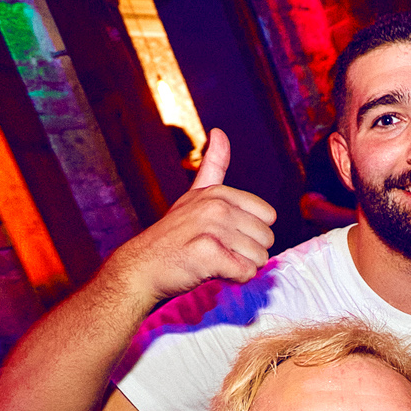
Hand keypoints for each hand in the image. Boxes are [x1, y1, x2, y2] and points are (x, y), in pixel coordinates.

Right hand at [98, 129, 276, 303]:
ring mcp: (211, 228)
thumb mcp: (194, 195)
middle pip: (267, 239)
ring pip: (259, 258)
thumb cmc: (173, 236)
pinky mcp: (208, 253)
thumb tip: (219, 131)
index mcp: (219, 192)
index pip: (269, 216)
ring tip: (214, 262)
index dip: (252, 233)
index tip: (226, 236)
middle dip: (248, 253)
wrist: (141, 268)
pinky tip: (212, 273)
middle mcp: (216, 206)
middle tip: (219, 252)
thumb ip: (213, 166)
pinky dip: (234, 279)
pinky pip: (245, 272)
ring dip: (241, 267)